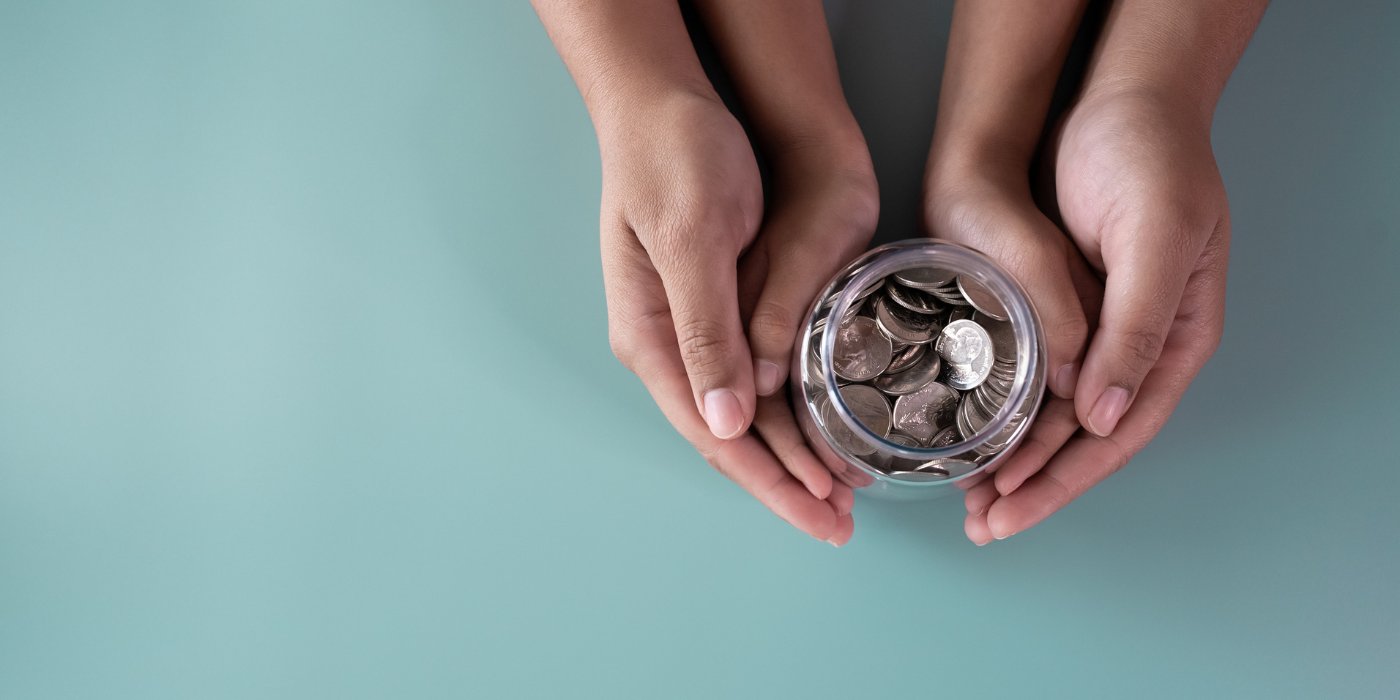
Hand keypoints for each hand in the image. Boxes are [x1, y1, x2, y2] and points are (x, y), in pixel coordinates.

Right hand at [599, 89, 872, 543]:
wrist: (667, 98)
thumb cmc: (674, 158)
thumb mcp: (692, 239)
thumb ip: (706, 332)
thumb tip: (727, 422)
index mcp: (651, 336)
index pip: (714, 433)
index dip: (768, 481)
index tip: (817, 518)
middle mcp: (668, 342)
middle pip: (730, 435)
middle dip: (783, 484)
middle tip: (839, 525)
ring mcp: (693, 325)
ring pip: (748, 412)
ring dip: (793, 453)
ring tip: (843, 491)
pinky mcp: (721, 302)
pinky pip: (758, 374)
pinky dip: (793, 409)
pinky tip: (824, 427)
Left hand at [964, 89, 1228, 542]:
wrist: (1115, 101)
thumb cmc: (1150, 160)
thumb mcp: (1155, 238)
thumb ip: (1135, 326)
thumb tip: (1104, 416)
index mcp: (1174, 337)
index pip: (1119, 431)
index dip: (1067, 477)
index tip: (1014, 511)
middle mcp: (1133, 344)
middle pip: (1082, 438)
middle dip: (1035, 486)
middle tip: (982, 526)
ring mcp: (1095, 328)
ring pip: (1051, 414)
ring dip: (1012, 458)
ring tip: (968, 500)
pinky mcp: (1057, 308)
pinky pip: (1028, 376)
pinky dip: (1000, 411)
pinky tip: (967, 435)